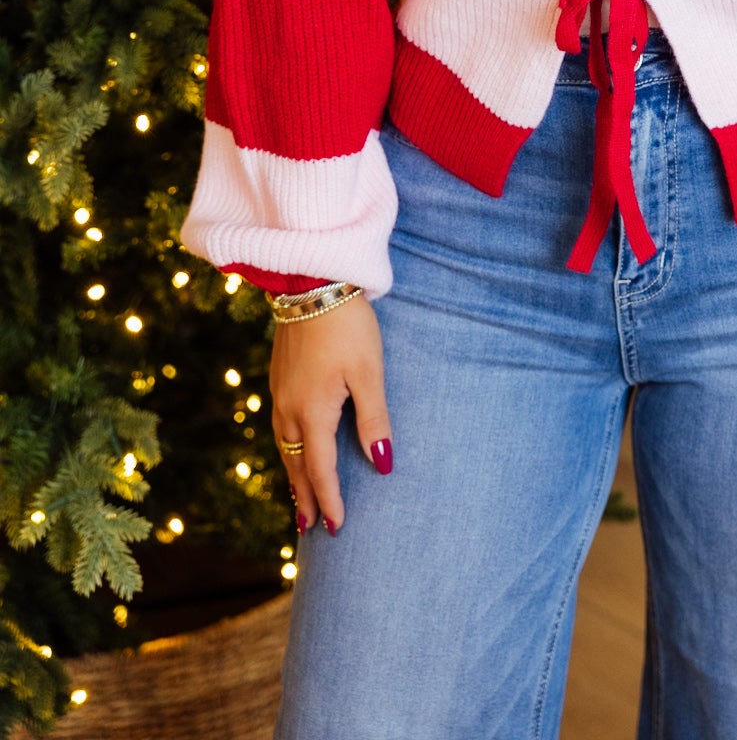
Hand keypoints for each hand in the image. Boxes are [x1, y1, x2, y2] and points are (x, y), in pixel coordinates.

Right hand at [270, 293, 392, 533]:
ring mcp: (280, 393)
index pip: (321, 470)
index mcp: (312, 412)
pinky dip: (289, 451)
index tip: (338, 528)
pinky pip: (281, 428)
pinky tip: (294, 450)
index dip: (331, 500)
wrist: (311, 282)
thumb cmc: (347, 326)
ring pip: (285, 448)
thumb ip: (374, 420)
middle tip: (312, 529)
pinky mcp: (279, 378)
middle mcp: (289, 409)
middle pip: (297, 465)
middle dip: (306, 498)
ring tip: (302, 501)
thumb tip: (382, 465)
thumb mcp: (369, 373)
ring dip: (294, 477)